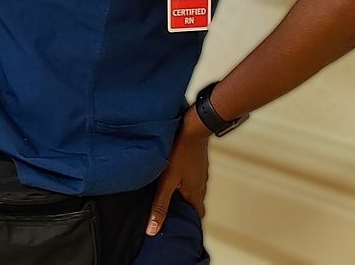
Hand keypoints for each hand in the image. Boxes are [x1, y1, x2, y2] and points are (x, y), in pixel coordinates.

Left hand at [147, 109, 210, 235]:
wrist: (193, 126)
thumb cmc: (180, 151)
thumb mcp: (166, 181)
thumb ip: (160, 205)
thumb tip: (153, 229)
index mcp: (195, 192)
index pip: (198, 214)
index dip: (190, 220)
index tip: (179, 224)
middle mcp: (201, 183)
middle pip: (195, 201)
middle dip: (184, 206)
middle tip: (169, 207)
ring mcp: (201, 170)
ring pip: (193, 186)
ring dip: (183, 190)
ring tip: (167, 190)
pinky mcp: (197, 160)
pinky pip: (192, 174)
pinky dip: (183, 177)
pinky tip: (171, 172)